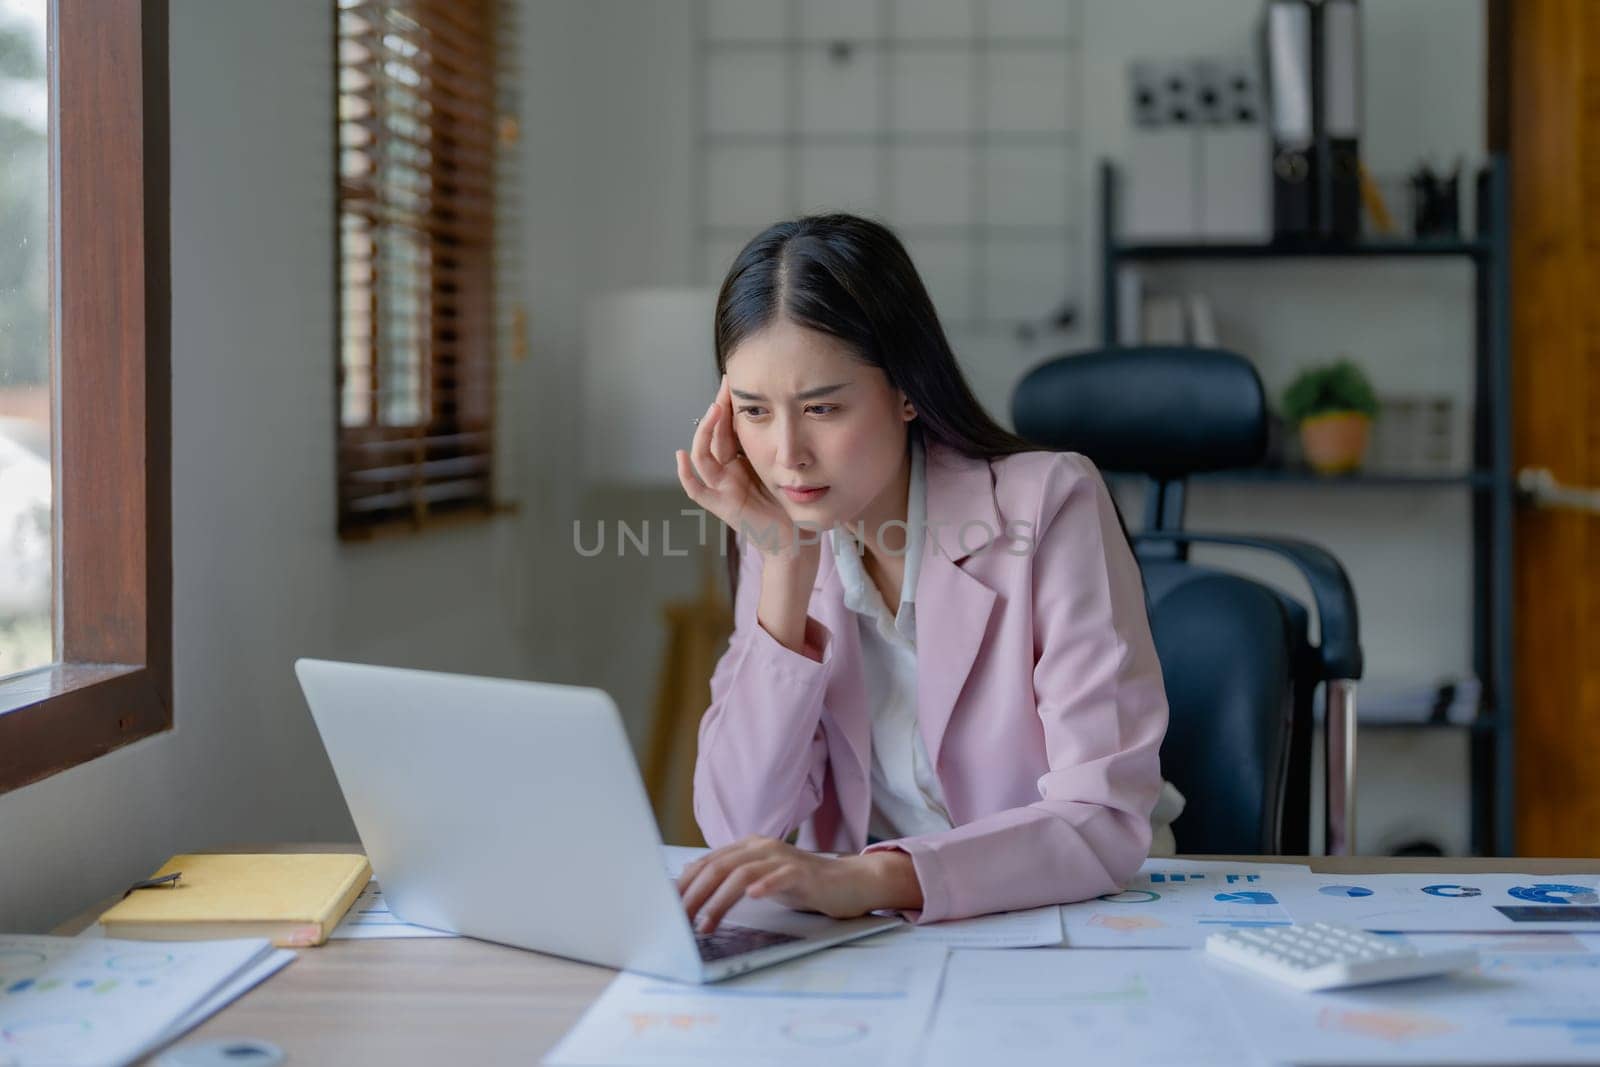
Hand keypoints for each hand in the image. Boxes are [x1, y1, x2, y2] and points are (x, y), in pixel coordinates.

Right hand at [675, 375, 805, 558]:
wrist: (794, 536)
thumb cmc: (790, 502)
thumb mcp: (782, 463)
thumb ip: (774, 442)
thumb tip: (781, 406)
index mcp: (739, 460)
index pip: (727, 427)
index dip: (727, 404)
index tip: (733, 380)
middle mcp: (727, 471)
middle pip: (714, 435)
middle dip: (717, 409)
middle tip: (725, 386)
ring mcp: (721, 488)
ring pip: (703, 456)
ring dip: (704, 432)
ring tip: (714, 410)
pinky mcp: (721, 506)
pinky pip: (697, 490)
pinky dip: (686, 473)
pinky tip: (682, 455)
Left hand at [677, 836, 884, 933]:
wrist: (847, 882)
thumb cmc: (802, 885)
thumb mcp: (761, 881)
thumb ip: (733, 880)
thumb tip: (694, 889)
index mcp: (748, 847)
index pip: (707, 863)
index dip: (685, 884)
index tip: (667, 907)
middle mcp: (761, 847)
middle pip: (718, 867)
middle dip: (694, 895)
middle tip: (679, 920)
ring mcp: (782, 858)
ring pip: (742, 874)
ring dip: (719, 900)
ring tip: (705, 924)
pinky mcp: (803, 872)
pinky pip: (780, 876)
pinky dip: (765, 885)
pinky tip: (753, 896)